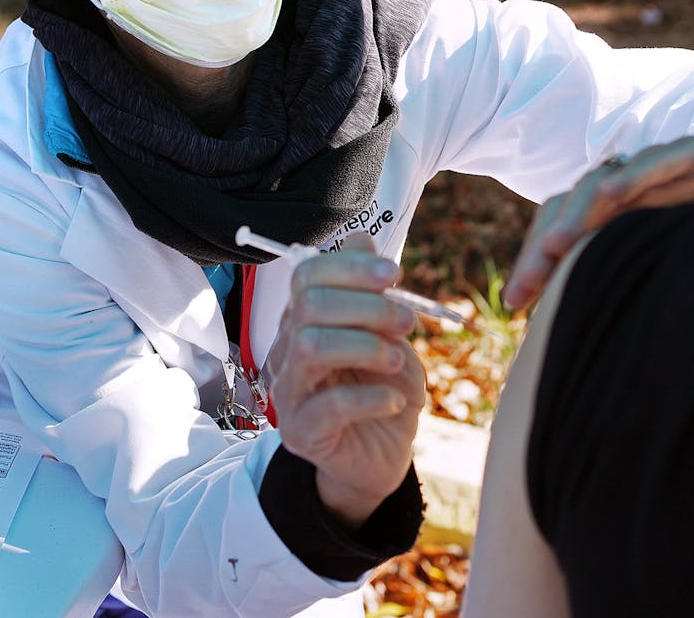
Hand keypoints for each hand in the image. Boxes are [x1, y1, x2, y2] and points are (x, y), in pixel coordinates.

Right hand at [266, 234, 426, 529]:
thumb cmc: (383, 387)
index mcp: (303, 320)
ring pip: (311, 347)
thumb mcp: (388, 333)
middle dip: (367, 306)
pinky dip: (372, 397)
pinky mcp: (301, 434)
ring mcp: (288, 394)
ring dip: (366, 346)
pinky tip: (395, 400)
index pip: (306, 275)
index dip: (351, 268)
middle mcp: (285, 352)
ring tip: (399, 359)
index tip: (395, 275)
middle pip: (309, 306)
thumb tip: (361, 238)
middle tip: (408, 322)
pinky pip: (330, 405)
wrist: (382, 454)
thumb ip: (371, 290)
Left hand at [504, 137, 693, 307]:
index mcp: (612, 216)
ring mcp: (657, 170)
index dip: (535, 261)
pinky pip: (658, 161)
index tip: (515, 304)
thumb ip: (624, 289)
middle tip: (525, 286)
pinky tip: (607, 195)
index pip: (559, 230)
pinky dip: (631, 176)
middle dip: (544, 246)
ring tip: (556, 246)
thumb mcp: (662, 273)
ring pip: (603, 184)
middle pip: (569, 208)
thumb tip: (576, 344)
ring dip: (577, 213)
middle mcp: (627, 189)